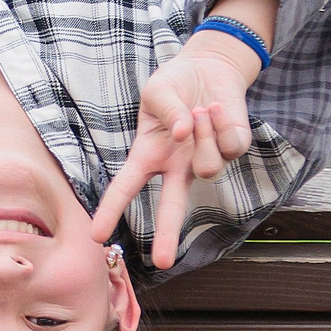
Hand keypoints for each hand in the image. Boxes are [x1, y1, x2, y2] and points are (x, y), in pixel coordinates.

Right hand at [89, 40, 258, 269]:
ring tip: (198, 110)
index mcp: (150, 155)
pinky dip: (222, 121)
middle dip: (168, 235)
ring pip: (208, 167)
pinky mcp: (233, 149)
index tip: (96, 235)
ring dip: (203, 134)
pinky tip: (216, 108)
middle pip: (171, 208)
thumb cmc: (174, 85)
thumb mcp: (157, 92)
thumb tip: (182, 135)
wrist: (210, 68)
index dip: (111, 210)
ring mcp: (206, 160)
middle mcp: (177, 166)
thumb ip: (166, 111)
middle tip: (162, 262)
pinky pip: (231, 146)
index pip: (126, 187)